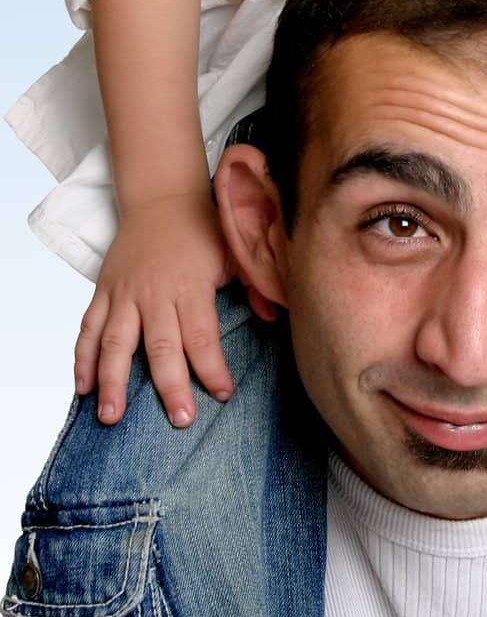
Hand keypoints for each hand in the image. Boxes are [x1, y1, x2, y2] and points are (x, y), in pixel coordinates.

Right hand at [74, 191, 236, 425]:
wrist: (161, 197)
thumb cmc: (202, 230)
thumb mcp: (234, 250)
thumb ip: (254, 282)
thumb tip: (274, 315)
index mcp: (190, 285)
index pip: (202, 335)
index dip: (212, 368)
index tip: (223, 395)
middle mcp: (154, 292)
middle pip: (161, 346)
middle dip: (170, 386)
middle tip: (179, 419)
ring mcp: (125, 293)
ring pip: (115, 343)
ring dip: (113, 382)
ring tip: (112, 417)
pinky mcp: (103, 291)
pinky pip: (88, 328)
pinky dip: (82, 359)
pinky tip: (83, 388)